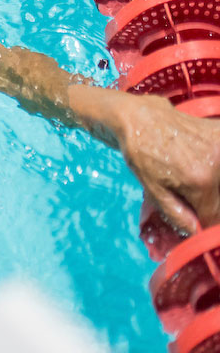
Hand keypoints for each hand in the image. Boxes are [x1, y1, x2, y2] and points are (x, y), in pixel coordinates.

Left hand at [83, 87, 219, 232]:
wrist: (139, 118)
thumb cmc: (142, 154)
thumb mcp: (154, 190)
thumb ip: (179, 215)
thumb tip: (197, 233)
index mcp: (200, 182)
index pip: (215, 218)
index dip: (205, 223)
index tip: (196, 219)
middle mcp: (218, 163)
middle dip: (208, 202)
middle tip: (188, 191)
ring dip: (213, 184)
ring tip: (191, 172)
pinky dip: (215, 165)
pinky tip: (201, 159)